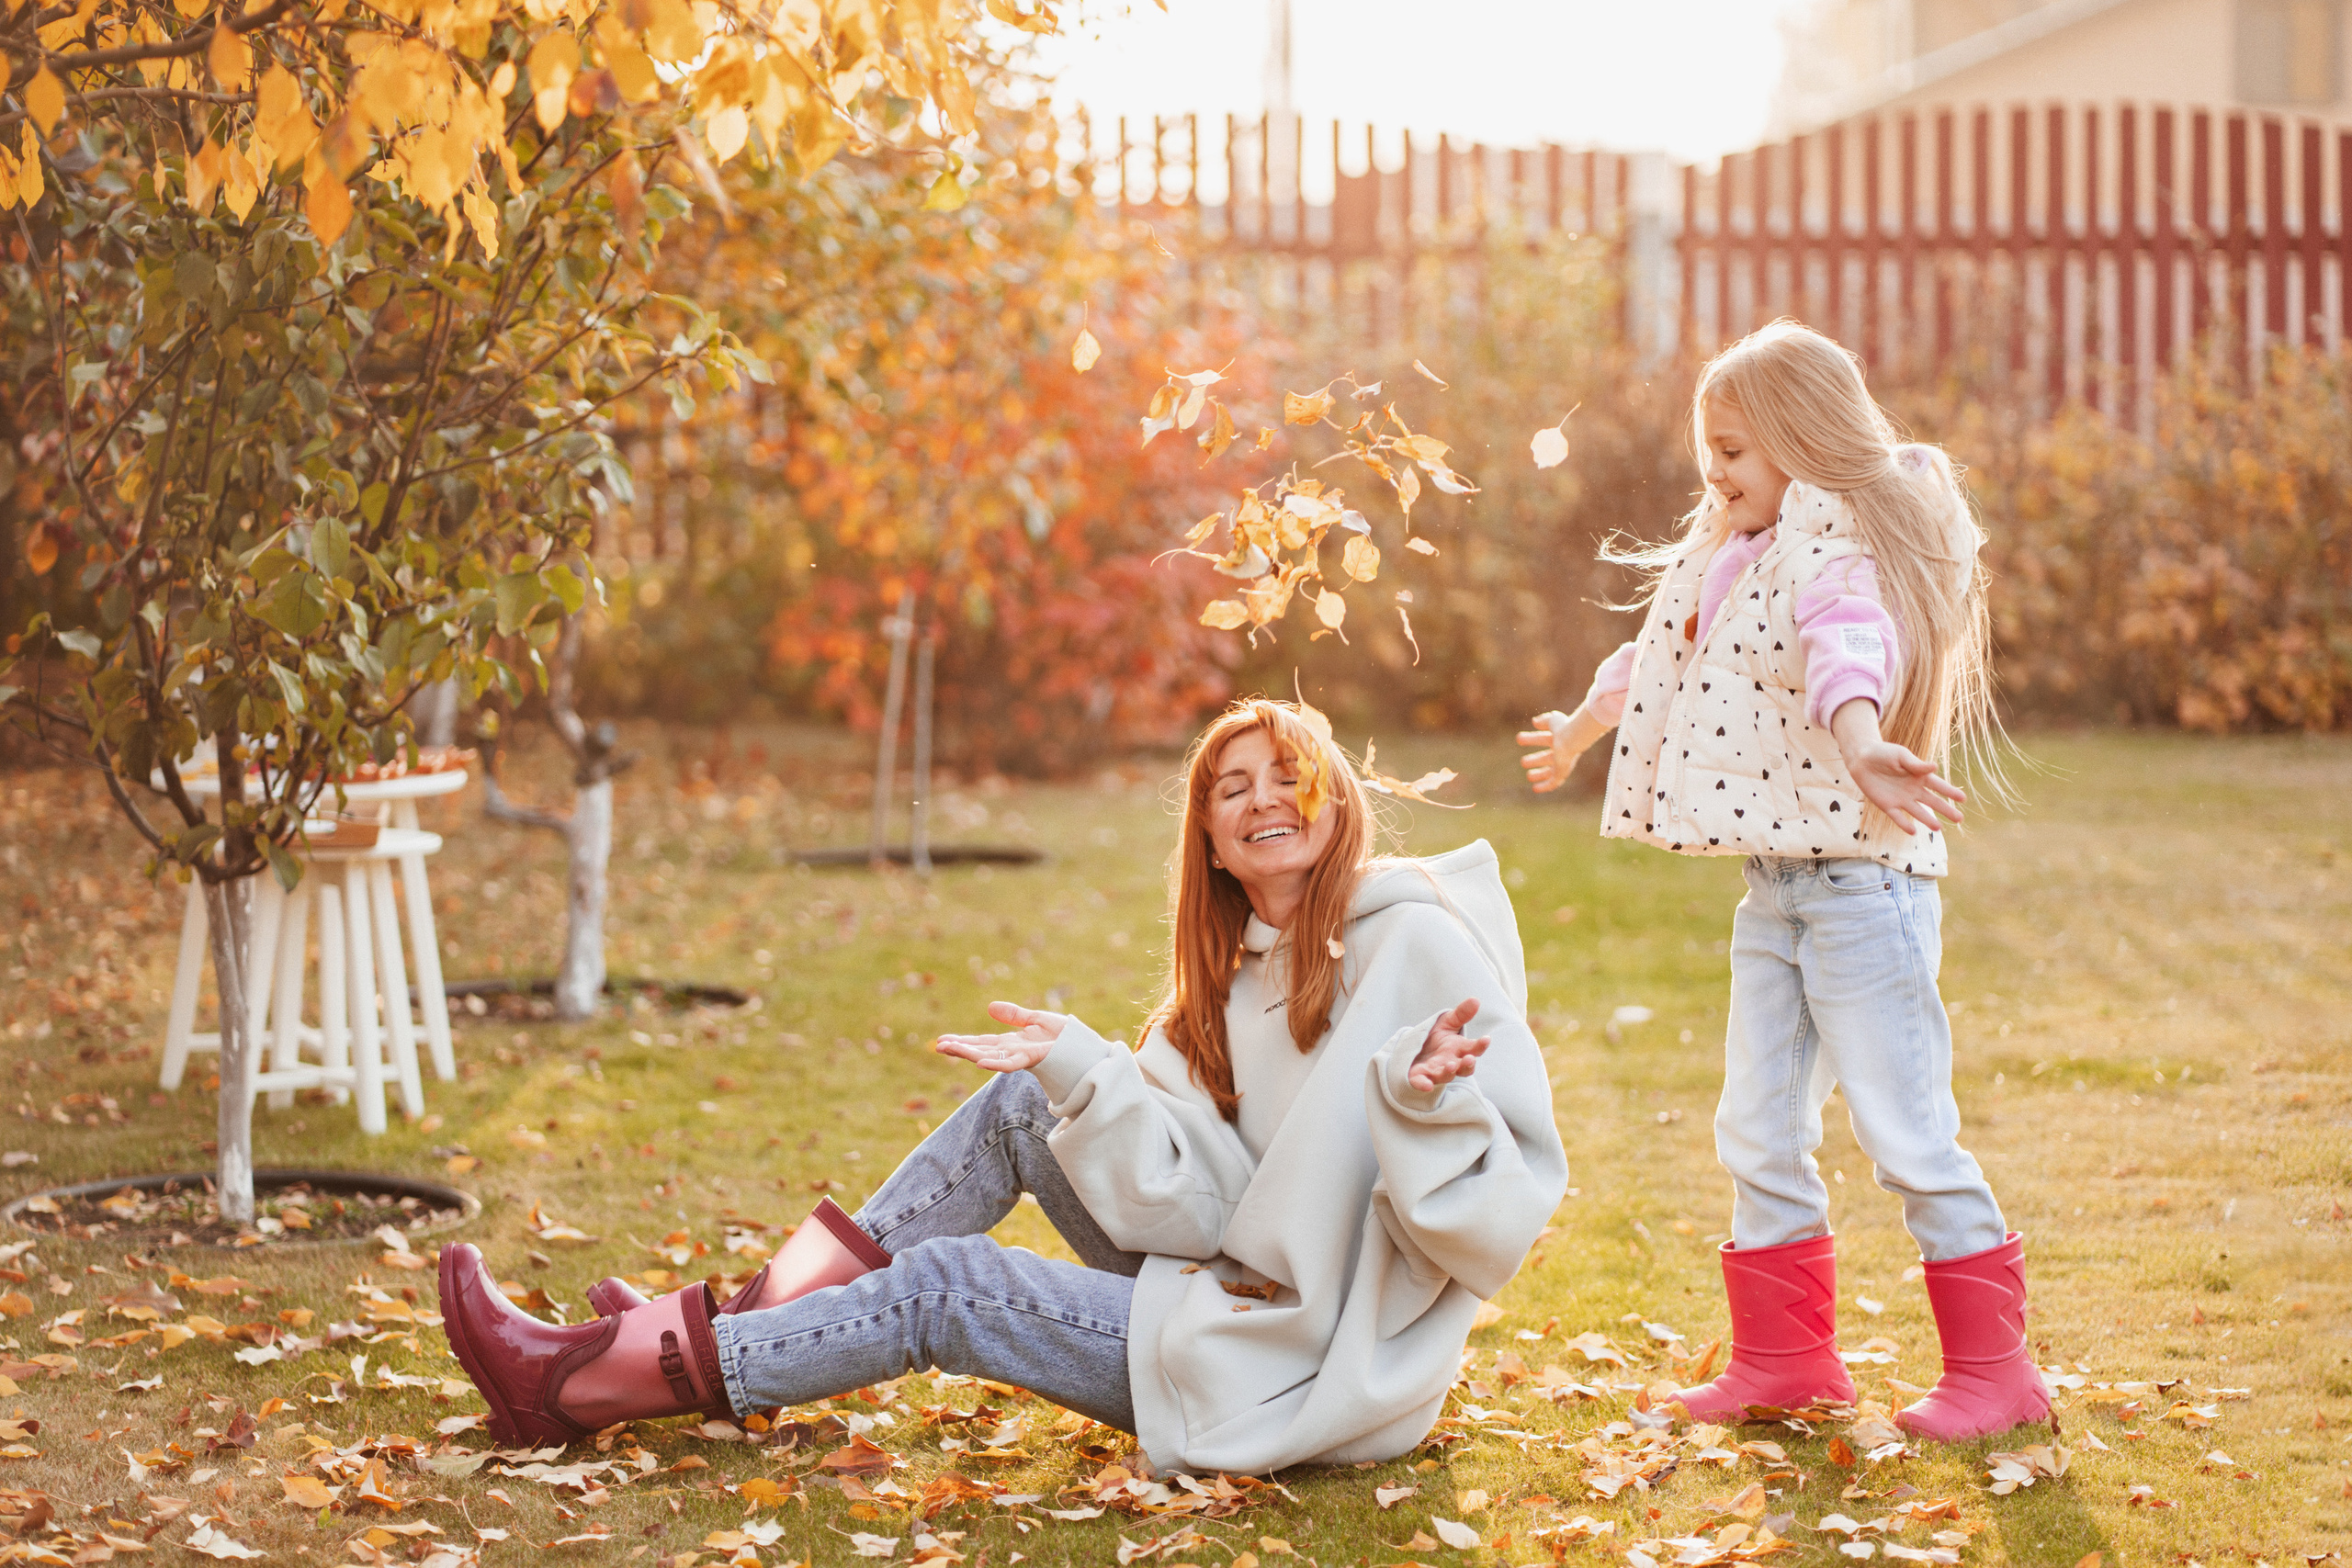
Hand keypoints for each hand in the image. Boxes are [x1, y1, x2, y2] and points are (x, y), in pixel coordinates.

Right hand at [936, 1001, 1064, 1073]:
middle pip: (981, 1050)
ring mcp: (1023, 1057)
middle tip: (938, 1046)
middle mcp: (1014, 1052)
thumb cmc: (1066, 1037)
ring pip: (991, 1057)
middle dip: (960, 1049)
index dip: (963, 1042)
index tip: (942, 1042)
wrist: (1087, 1049)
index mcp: (1013, 1043)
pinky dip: (996, 1063)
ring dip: (970, 1054)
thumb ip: (1015, 1015)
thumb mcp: (1036, 1019)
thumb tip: (990, 1007)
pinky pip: (1012, 1063)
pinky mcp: (1034, 1058)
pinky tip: (981, 1062)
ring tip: (951, 1049)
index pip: (982, 1043)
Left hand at [1409, 999, 1491, 1091]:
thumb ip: (1461, 1014)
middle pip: (1463, 1067)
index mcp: (1459, 1049)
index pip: (1474, 1048)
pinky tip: (1427, 1086)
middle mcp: (1451, 1062)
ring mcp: (1436, 1071)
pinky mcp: (1419, 1076)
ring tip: (1450, 1066)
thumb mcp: (1447, 1023)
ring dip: (1449, 1072)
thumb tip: (1475, 1000)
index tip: (1486, 1039)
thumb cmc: (1434, 1038)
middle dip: (1467, 1064)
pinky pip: (1422, 1082)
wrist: (1413, 1050)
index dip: (1481, 1045)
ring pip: (1445, 1076)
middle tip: (1469, 1058)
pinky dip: (1424, 1084)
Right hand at [1517, 707, 1605, 793]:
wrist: (1572, 739)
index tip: (1519, 738)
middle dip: (1536, 760)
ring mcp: (1563, 763)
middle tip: (1523, 762)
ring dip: (1539, 774)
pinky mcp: (1562, 773)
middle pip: (1547, 758)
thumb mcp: (1552, 720)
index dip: (1533, 739)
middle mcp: (1562, 752)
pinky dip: (1544, 786)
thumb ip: (1544, 720)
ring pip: (1550, 771)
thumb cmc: (1563, 728)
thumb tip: (1535, 722)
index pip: (1544, 739)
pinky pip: (1553, 782)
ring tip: (1528, 775)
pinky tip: (1535, 788)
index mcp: (1560, 738)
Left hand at [1830, 699, 1964, 833]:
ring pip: (1918, 812)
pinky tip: (1913, 832)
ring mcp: (1901, 799)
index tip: (1963, 798)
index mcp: (1919, 776)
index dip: (1950, 791)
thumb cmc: (1884, 753)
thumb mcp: (1901, 756)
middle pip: (1932, 802)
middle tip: (1960, 819)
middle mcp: (1913, 790)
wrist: (1862, 759)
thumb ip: (1916, 764)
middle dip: (1946, 810)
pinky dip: (1904, 824)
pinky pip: (1897, 817)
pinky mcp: (1887, 805)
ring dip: (1928, 820)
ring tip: (1939, 829)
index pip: (1938, 785)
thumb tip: (1934, 767)